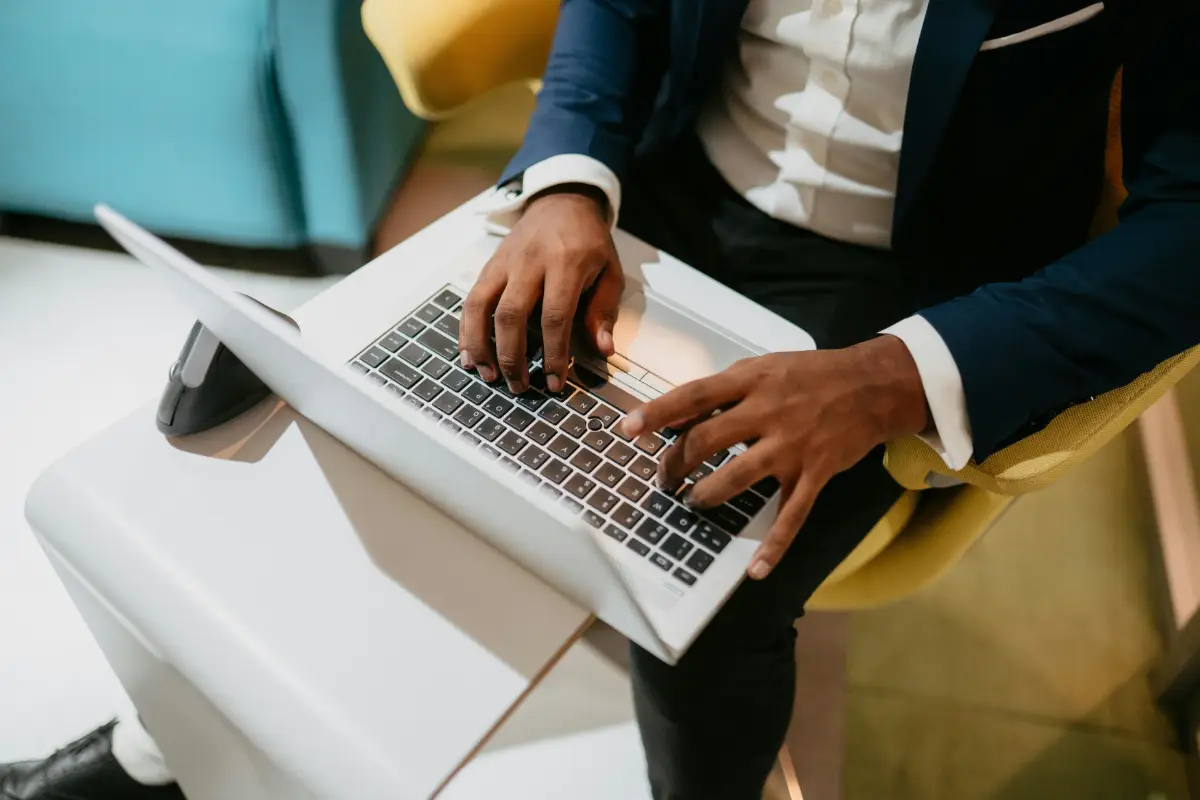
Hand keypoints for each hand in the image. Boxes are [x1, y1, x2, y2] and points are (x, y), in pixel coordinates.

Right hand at [459, 186, 622, 393]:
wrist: (562, 202)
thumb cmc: (588, 241)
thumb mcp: (610, 271)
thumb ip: (604, 311)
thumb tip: (603, 350)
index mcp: (565, 263)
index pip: (555, 317)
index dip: (554, 354)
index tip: (556, 381)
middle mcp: (529, 263)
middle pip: (511, 315)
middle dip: (512, 357)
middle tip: (520, 386)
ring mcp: (504, 263)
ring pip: (481, 307)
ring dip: (481, 346)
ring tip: (489, 375)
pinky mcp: (489, 266)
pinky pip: (471, 300)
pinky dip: (466, 330)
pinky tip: (469, 355)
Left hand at [619, 335, 928, 579]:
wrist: (873, 385)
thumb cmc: (811, 374)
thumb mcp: (763, 367)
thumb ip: (723, 390)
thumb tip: (679, 416)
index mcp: (751, 381)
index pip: (694, 396)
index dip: (658, 412)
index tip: (627, 428)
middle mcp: (768, 412)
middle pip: (706, 440)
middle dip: (676, 463)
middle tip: (664, 478)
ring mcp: (792, 446)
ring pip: (738, 477)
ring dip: (707, 494)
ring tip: (695, 501)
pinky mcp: (815, 474)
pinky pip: (791, 516)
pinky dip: (773, 546)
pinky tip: (755, 570)